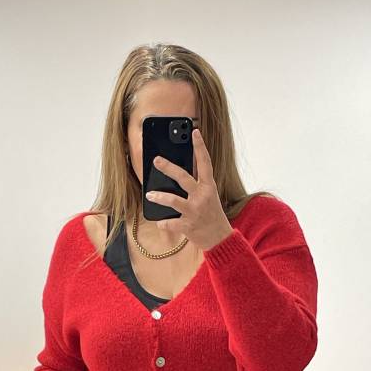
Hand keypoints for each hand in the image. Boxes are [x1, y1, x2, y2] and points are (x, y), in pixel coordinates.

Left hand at [144, 128, 233, 249]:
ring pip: (173, 200)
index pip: (205, 163)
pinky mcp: (188, 226)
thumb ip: (197, 184)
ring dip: (159, 197)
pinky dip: (163, 223)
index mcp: (209, 187)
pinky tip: (160, 222)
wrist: (220, 239)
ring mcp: (195, 211)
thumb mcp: (209, 196)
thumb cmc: (211, 214)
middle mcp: (202, 196)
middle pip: (183, 177)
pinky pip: (170, 223)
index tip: (194, 132)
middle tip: (156, 160)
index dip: (200, 146)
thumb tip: (177, 172)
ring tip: (149, 194)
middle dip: (168, 167)